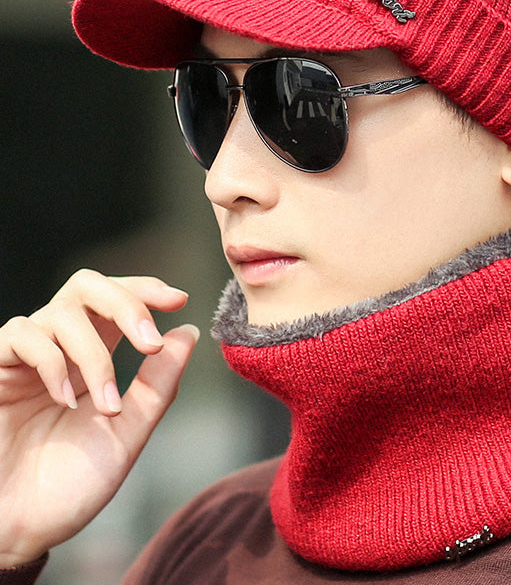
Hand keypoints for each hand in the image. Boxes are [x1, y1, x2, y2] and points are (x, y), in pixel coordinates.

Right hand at [0, 269, 198, 567]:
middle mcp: (59, 348)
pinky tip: (64, 400)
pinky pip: (22, 334)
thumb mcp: (129, 431)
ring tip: (106, 405)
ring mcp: (25, 358)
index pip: (117, 299)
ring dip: (94, 355)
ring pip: (62, 312)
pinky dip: (52, 362)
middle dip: (126, 303)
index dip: (145, 290)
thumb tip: (188, 332)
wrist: (18, 531)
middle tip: (150, 342)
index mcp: (94, 356)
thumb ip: (159, 383)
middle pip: (88, 285)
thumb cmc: (70, 486)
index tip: (179, 299)